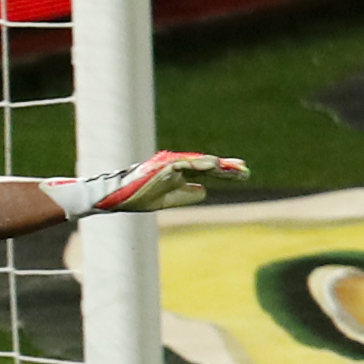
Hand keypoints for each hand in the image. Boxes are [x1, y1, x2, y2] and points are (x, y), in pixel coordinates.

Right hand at [59, 150, 246, 216]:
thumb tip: (206, 191)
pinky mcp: (164, 166)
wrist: (117, 197)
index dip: (224, 172)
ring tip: (235, 169)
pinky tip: (214, 165)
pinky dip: (200, 164)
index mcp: (180, 174)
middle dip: (227, 168)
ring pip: (200, 164)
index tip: (242, 174)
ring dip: (218, 166)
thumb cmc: (138, 198)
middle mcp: (178, 166)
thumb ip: (186, 194)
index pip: (207, 172)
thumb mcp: (167, 200)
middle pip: (208, 166)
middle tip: (245, 170)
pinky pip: (186, 164)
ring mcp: (172, 165)